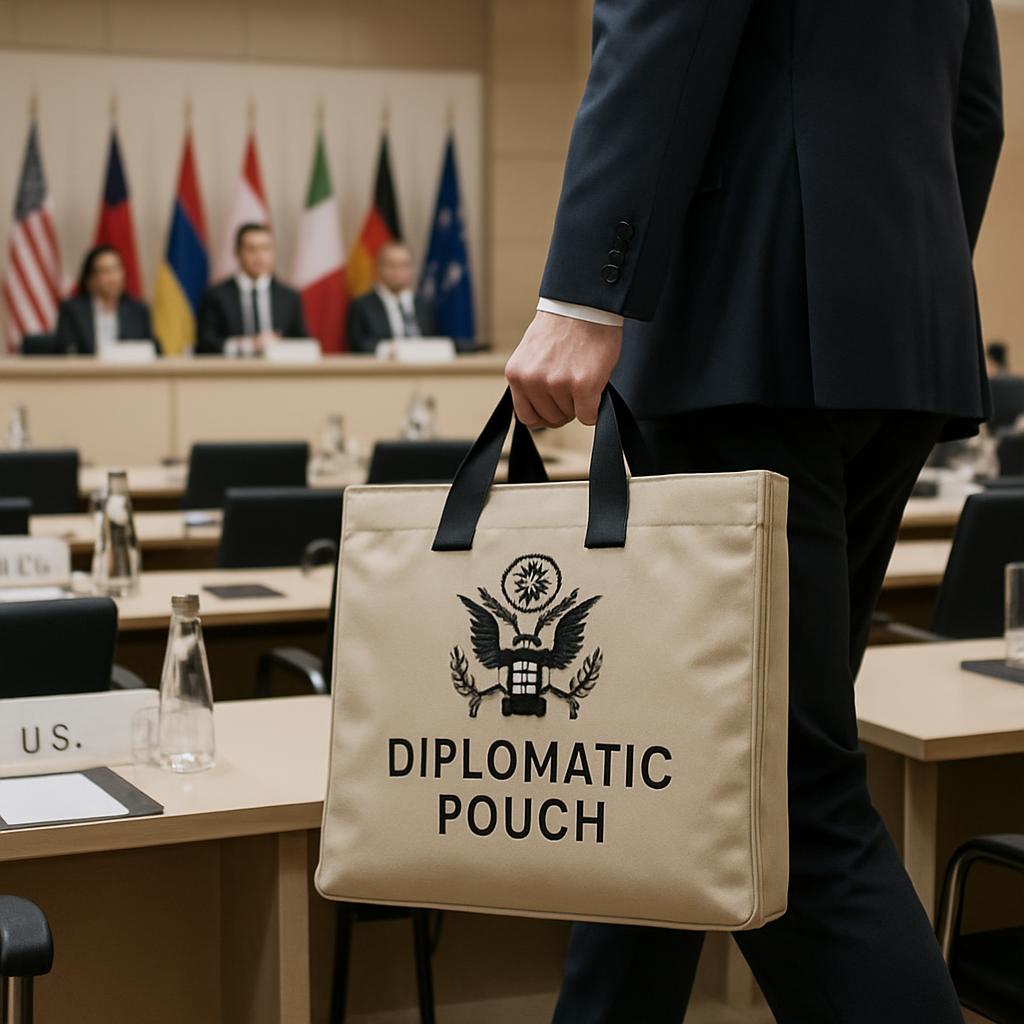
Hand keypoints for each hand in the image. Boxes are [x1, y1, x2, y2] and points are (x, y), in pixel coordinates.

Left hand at [505, 312, 622, 427]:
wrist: (585, 304)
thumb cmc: (563, 326)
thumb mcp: (532, 355)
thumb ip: (531, 381)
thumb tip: (539, 408)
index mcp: (516, 374)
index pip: (526, 416)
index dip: (544, 414)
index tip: (555, 406)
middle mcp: (532, 381)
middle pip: (551, 419)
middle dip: (565, 408)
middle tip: (574, 386)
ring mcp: (556, 384)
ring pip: (571, 416)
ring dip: (581, 403)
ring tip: (583, 375)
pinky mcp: (582, 385)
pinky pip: (588, 416)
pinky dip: (595, 408)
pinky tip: (596, 388)